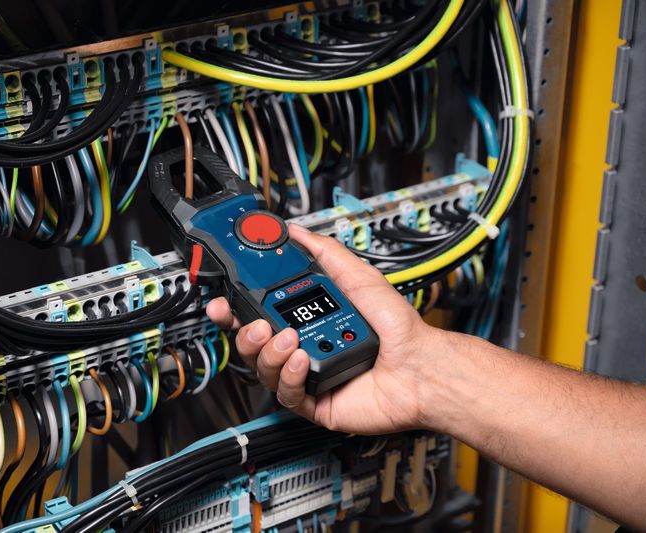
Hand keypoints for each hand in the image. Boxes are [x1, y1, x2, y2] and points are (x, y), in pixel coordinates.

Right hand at [207, 224, 441, 434]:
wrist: (420, 366)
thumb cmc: (396, 327)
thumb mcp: (357, 276)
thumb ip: (324, 252)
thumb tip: (296, 231)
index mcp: (305, 318)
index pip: (257, 314)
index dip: (236, 309)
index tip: (225, 300)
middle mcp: (300, 347)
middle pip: (252, 343)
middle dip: (244, 332)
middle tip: (253, 323)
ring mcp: (305, 376)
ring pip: (264, 368)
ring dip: (269, 352)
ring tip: (288, 338)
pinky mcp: (313, 402)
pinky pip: (286, 393)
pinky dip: (289, 374)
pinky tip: (302, 358)